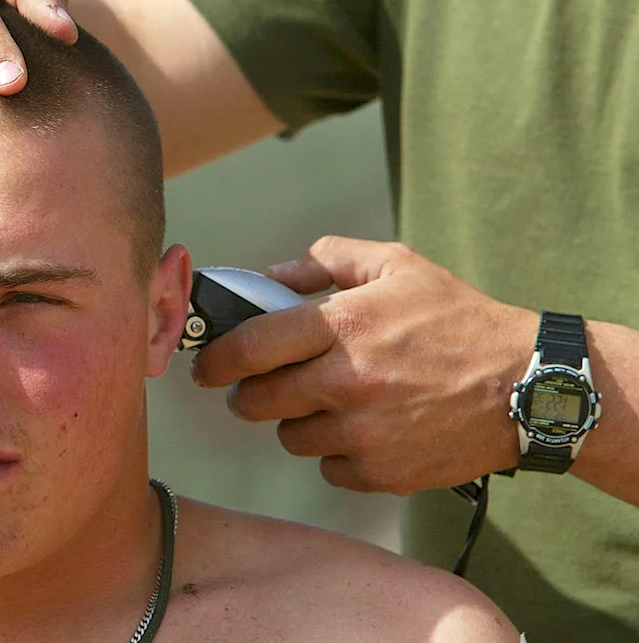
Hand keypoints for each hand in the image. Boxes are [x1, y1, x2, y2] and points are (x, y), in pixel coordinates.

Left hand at [191, 236, 538, 494]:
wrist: (526, 386)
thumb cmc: (457, 319)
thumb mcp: (396, 265)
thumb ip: (326, 258)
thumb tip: (269, 274)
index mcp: (343, 326)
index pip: (251, 347)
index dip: (217, 358)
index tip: (206, 365)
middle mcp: (347, 383)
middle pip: (257, 401)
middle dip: (247, 394)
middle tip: (259, 386)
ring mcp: (364, 434)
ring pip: (290, 437)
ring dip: (296, 421)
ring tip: (328, 403)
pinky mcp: (382, 474)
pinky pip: (328, 468)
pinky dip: (336, 453)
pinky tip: (362, 430)